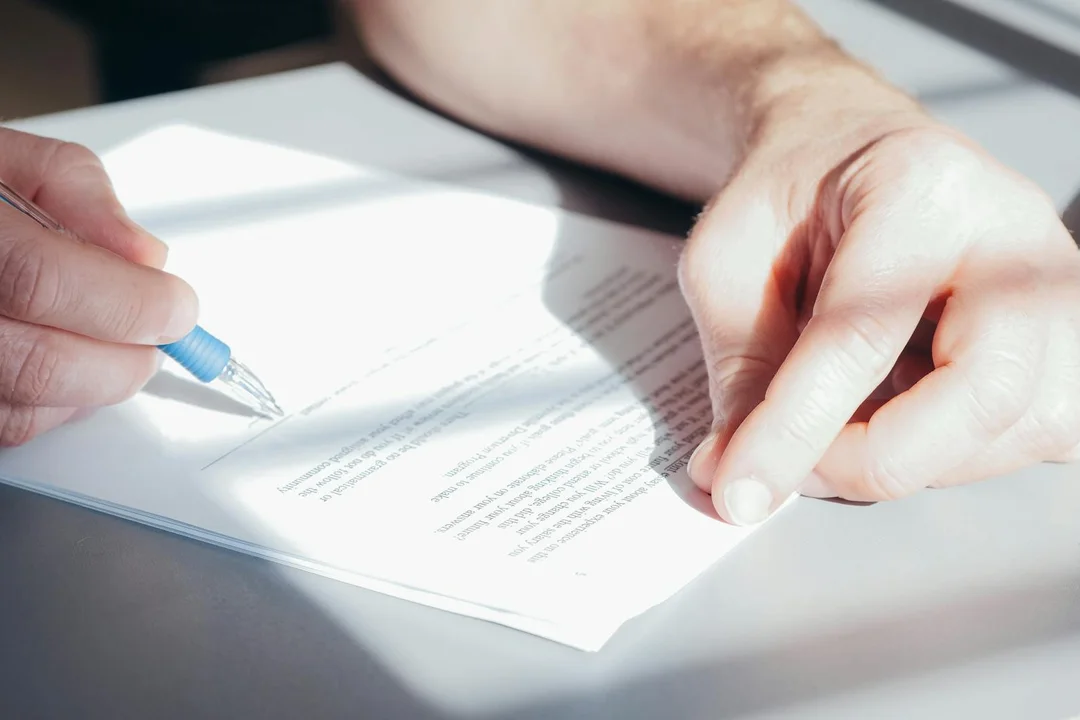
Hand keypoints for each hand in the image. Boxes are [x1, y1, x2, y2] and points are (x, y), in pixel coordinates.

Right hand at [0, 128, 196, 444]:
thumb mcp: (8, 160)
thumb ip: (81, 194)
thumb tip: (145, 255)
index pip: (44, 281)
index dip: (128, 302)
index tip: (178, 307)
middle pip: (39, 363)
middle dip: (124, 359)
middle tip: (161, 337)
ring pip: (23, 410)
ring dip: (95, 388)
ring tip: (117, 348)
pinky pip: (5, 427)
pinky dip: (55, 407)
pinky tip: (70, 368)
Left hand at [681, 72, 1079, 524]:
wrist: (850, 154)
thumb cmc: (791, 194)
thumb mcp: (727, 258)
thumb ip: (739, 364)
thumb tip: (737, 476)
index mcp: (921, 188)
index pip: (860, 336)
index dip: (793, 431)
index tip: (738, 490)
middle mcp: (1015, 235)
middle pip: (984, 391)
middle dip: (875, 459)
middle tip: (797, 465)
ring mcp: (1059, 289)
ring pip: (1012, 430)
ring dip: (907, 458)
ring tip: (836, 421)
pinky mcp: (1068, 341)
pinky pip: (1027, 435)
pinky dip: (947, 453)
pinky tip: (897, 410)